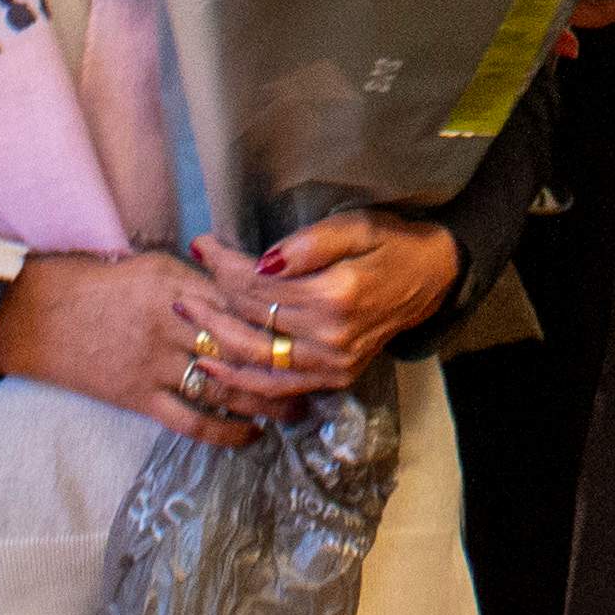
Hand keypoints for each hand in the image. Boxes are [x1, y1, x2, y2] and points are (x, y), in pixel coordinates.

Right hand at [0, 248, 286, 445]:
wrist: (32, 314)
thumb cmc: (92, 283)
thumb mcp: (149, 264)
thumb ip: (197, 277)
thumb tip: (243, 286)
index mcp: (178, 283)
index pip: (243, 301)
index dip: (280, 317)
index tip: (310, 325)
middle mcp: (173, 323)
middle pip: (244, 345)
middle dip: (285, 362)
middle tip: (320, 373)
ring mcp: (155, 363)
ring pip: (226, 385)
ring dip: (267, 401)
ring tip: (297, 409)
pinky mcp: (138, 396)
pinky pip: (190, 419)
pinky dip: (225, 430)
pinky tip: (251, 435)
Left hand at [191, 215, 461, 394]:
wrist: (432, 279)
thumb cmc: (391, 243)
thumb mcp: (357, 226)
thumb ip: (309, 244)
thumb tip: (262, 261)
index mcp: (336, 295)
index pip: (260, 284)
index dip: (225, 265)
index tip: (202, 245)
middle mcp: (332, 338)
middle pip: (253, 321)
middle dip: (212, 301)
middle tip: (182, 288)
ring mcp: (333, 364)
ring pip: (257, 361)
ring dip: (215, 344)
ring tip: (186, 323)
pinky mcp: (334, 378)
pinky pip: (277, 388)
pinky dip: (241, 381)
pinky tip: (212, 369)